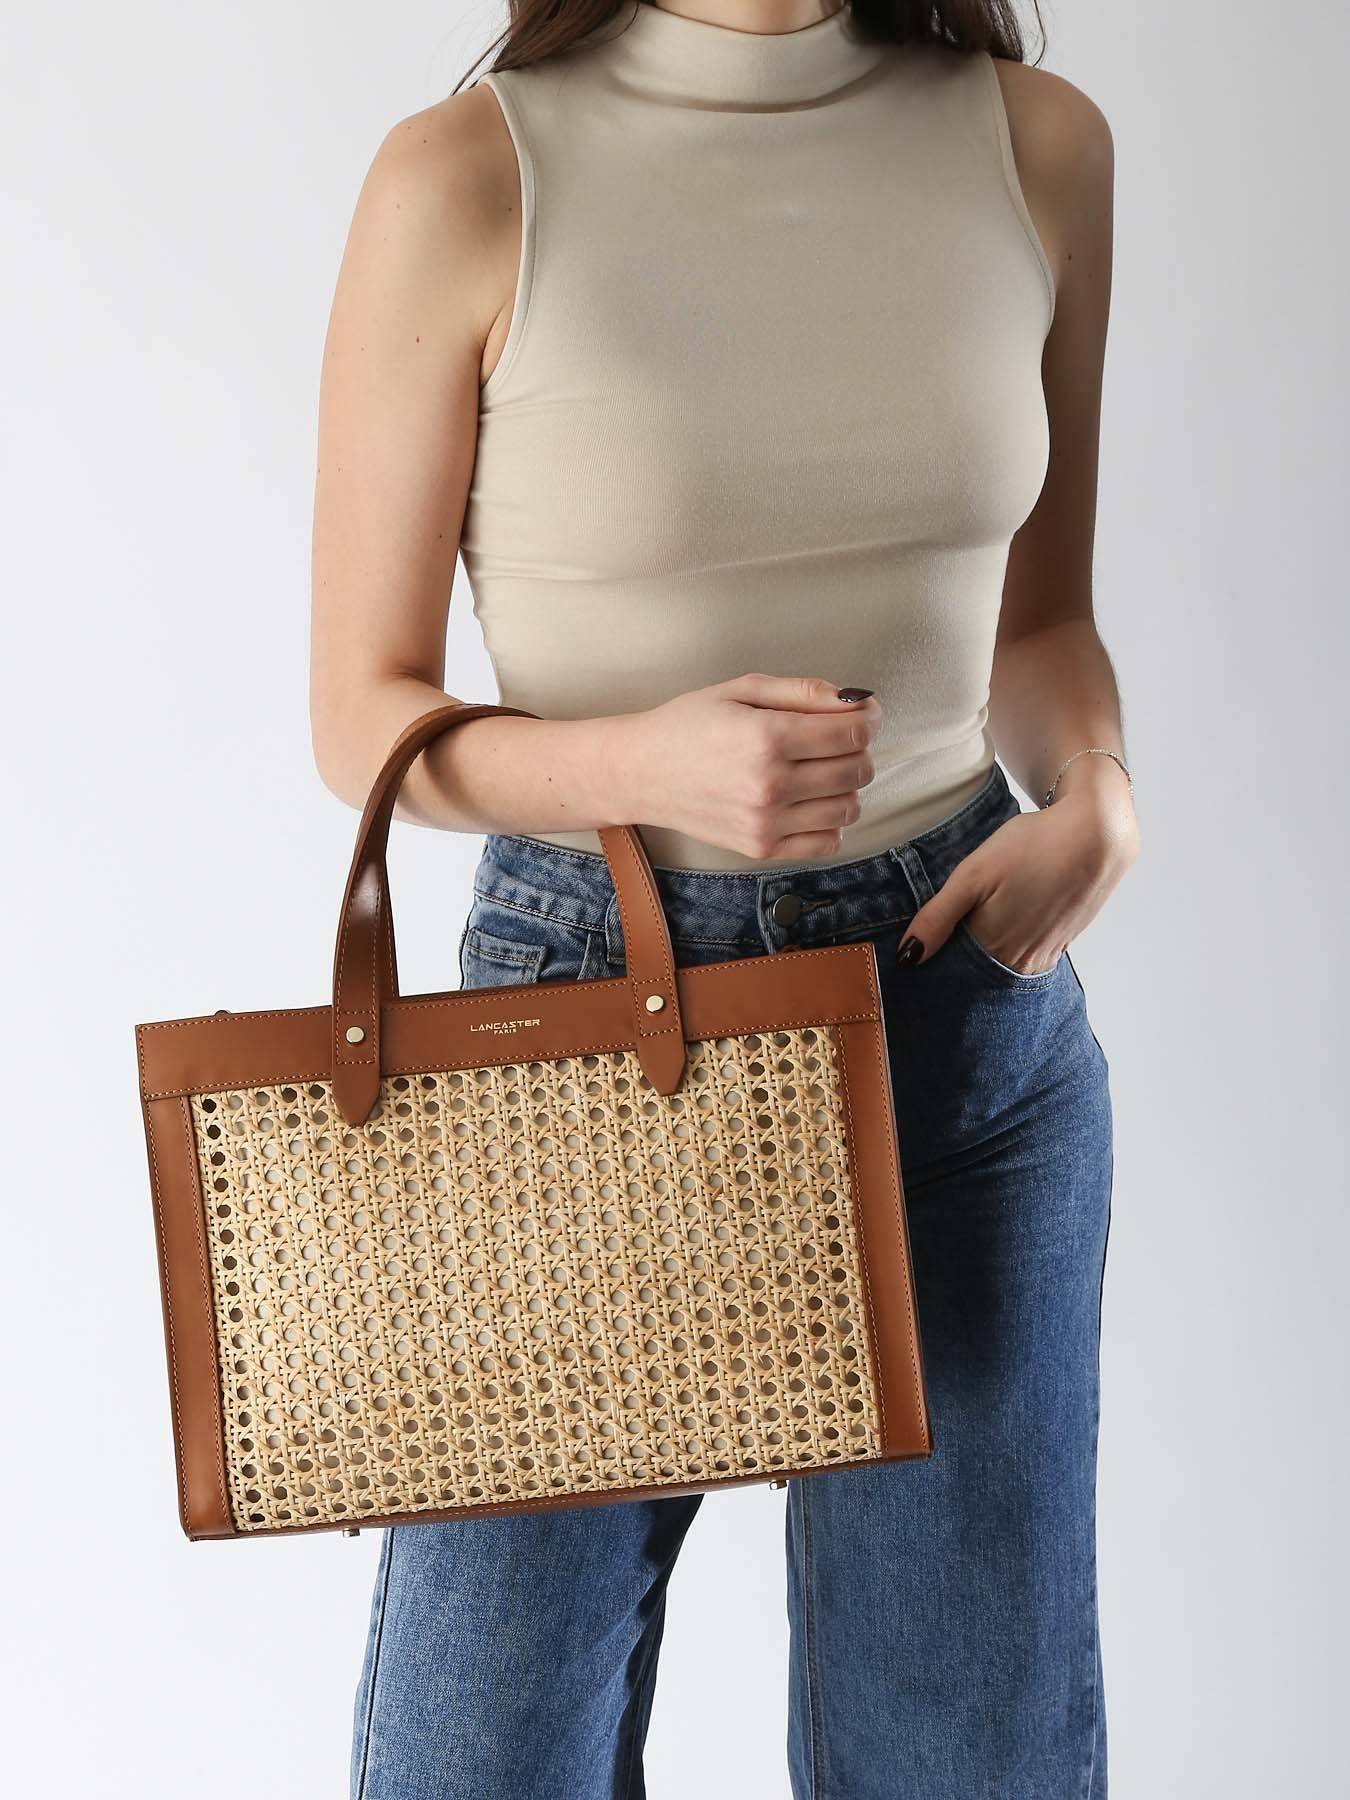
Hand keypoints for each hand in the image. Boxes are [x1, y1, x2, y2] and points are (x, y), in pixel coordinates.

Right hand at [622, 673, 880, 861]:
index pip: (853, 733)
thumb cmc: (688, 724)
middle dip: (858, 749)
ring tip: (819, 769)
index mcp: (767, 737)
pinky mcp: (761, 848)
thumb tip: (859, 699)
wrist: (640, 771)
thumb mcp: (742, 689)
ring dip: (846, 786)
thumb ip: (804, 692)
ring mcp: (766, 822)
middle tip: (836, 738)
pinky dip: (830, 821)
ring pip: (849, 808)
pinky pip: (827, 842)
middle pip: (857, 770)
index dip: (868, 718)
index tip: (862, 713)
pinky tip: (808, 800)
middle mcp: (770, 785)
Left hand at [896, 777, 1138, 973]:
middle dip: (957, 966)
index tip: (918, 954)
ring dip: (986, 956)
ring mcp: (1046, 955)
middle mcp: (1020, 961)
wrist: (1097, 835)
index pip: (952, 973)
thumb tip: (907, 958)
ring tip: (975, 929)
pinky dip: (1011, 948)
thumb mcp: (973, 874)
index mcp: (993, 947)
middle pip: (978, 975)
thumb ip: (937, 917)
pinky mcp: (1062, 943)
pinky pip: (1027, 957)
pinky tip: (1007, 923)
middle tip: (944, 939)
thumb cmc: (1032, 847)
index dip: (935, 964)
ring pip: (1003, 967)